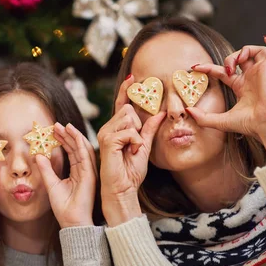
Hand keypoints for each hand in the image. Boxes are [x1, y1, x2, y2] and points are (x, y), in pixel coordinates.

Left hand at [35, 123, 96, 228]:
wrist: (72, 222)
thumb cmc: (64, 207)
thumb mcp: (51, 184)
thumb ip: (46, 169)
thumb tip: (38, 155)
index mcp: (77, 172)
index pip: (71, 151)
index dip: (63, 139)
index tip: (53, 130)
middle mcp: (84, 170)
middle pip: (77, 147)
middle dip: (67, 134)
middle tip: (56, 124)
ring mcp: (89, 172)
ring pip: (82, 148)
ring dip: (74, 135)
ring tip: (64, 125)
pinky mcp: (90, 175)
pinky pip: (85, 155)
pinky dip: (80, 143)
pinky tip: (73, 134)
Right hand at [98, 77, 165, 225]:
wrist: (123, 188)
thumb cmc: (131, 171)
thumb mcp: (144, 146)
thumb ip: (149, 129)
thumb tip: (160, 113)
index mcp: (115, 128)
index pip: (121, 104)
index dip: (126, 89)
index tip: (134, 76)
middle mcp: (107, 128)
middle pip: (127, 108)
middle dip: (137, 124)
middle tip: (135, 143)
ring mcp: (105, 133)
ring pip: (128, 117)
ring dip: (137, 134)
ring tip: (132, 149)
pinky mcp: (107, 140)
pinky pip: (129, 131)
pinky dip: (135, 141)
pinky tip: (130, 152)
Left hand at [189, 36, 265, 159]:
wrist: (263, 125)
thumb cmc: (248, 124)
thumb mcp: (219, 121)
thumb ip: (202, 117)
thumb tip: (187, 112)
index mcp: (240, 86)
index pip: (222, 71)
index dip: (209, 67)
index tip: (195, 67)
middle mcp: (251, 78)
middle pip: (239, 58)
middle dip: (229, 57)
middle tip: (226, 69)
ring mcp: (261, 73)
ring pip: (256, 51)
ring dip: (244, 50)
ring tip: (238, 61)